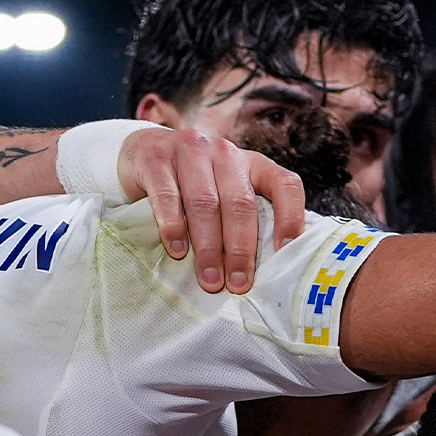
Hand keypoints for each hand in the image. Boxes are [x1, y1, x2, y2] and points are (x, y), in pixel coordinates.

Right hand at [116, 126, 308, 294]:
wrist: (144, 150)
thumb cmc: (194, 183)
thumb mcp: (227, 191)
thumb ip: (247, 217)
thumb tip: (267, 270)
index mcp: (253, 163)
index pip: (285, 185)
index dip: (291, 218)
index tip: (285, 253)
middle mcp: (225, 153)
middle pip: (240, 204)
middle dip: (240, 250)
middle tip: (238, 285)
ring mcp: (190, 151)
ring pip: (205, 203)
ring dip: (208, 247)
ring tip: (210, 280)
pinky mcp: (155, 158)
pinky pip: (168, 197)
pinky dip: (173, 227)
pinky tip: (177, 250)